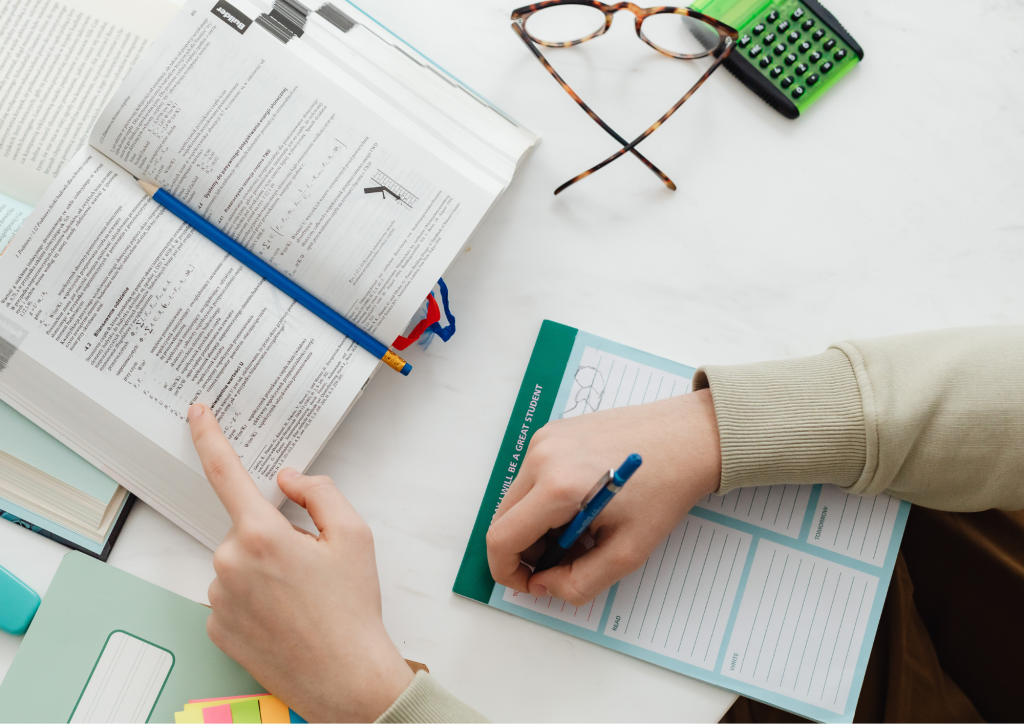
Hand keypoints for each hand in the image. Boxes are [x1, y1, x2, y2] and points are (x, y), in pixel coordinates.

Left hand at [188, 403, 412, 722]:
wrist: (345, 678)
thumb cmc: (352, 609)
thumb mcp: (354, 535)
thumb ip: (319, 492)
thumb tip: (288, 479)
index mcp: (261, 535)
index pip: (225, 473)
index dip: (209, 437)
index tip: (197, 412)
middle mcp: (229, 564)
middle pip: (247, 528)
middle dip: (275, 536)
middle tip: (312, 567)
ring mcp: (218, 598)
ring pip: (238, 563)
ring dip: (264, 569)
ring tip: (302, 598)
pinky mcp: (216, 627)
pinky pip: (231, 595)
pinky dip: (254, 597)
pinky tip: (283, 615)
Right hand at [486, 389, 721, 605]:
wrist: (688, 437)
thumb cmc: (665, 491)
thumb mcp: (627, 552)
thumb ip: (579, 582)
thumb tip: (545, 585)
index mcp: (557, 487)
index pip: (502, 539)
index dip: (509, 572)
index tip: (533, 584)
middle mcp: (541, 457)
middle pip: (504, 519)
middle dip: (526, 550)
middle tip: (566, 560)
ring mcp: (544, 439)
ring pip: (516, 499)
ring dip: (537, 525)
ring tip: (582, 531)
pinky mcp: (552, 431)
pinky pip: (531, 476)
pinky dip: (545, 500)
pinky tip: (582, 504)